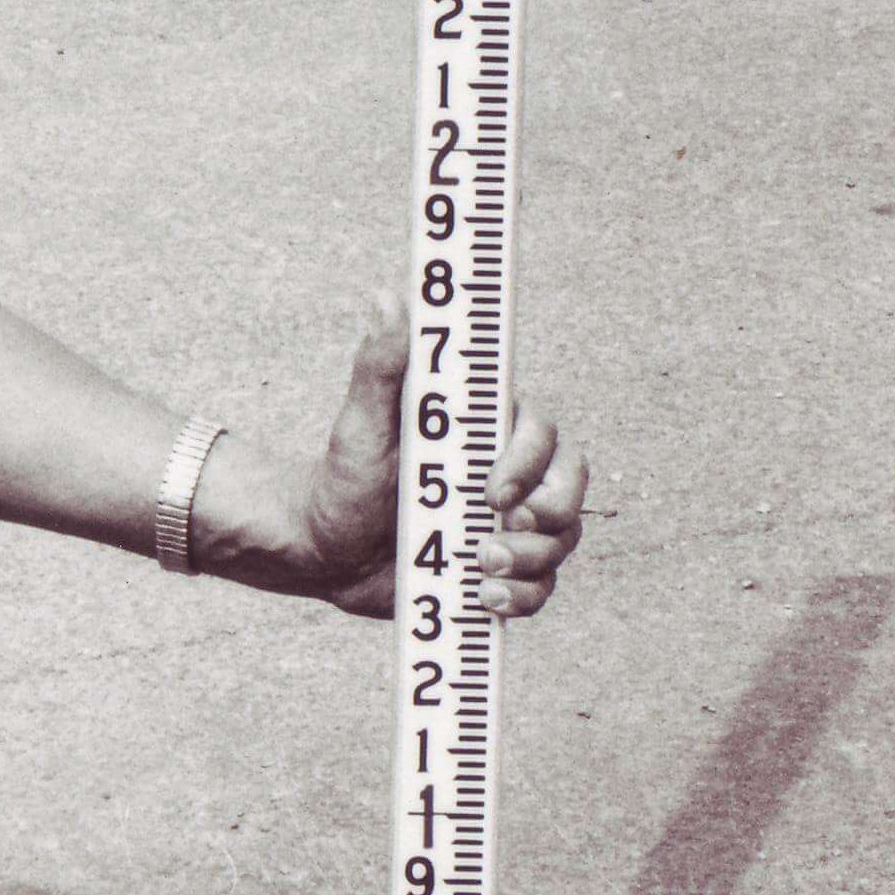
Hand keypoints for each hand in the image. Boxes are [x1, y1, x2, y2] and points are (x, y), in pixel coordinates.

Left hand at [290, 298, 590, 622]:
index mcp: (482, 431)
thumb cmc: (341, 477)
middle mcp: (506, 473)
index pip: (540, 431)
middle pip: (569, 483)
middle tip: (497, 534)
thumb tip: (390, 296)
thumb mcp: (359, 425)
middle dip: (551, 513)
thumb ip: (382, 365)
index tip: (492, 491)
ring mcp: (507, 523)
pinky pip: (541, 585)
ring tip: (480, 572)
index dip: (530, 460)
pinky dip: (523, 597)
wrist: (325, 551)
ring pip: (562, 537)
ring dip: (532, 560)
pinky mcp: (500, 569)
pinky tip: (484, 597)